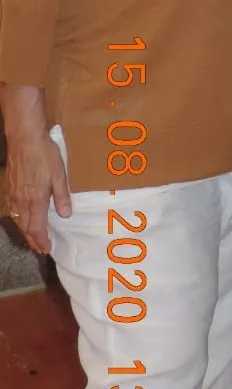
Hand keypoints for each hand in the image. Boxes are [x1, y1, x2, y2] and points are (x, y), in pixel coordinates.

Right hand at [4, 127, 69, 255]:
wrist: (24, 139)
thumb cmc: (45, 154)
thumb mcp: (59, 174)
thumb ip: (62, 196)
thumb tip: (65, 214)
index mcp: (36, 199)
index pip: (37, 227)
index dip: (41, 240)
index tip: (46, 249)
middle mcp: (22, 201)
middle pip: (25, 227)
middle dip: (33, 240)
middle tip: (40, 249)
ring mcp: (13, 195)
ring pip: (17, 220)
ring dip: (25, 232)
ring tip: (32, 238)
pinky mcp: (9, 188)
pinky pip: (12, 210)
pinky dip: (18, 220)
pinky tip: (22, 219)